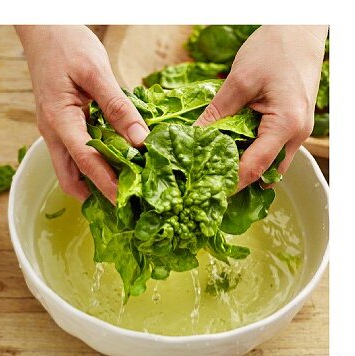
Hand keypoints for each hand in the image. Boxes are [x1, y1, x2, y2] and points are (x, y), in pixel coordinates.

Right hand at [18, 25, 149, 201]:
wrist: (43, 30)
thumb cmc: (67, 45)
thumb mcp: (97, 71)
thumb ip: (118, 106)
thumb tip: (140, 138)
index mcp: (58, 121)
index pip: (85, 161)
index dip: (105, 183)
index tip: (124, 201)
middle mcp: (52, 131)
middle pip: (69, 176)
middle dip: (93, 193)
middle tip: (121, 205)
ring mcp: (54, 129)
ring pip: (70, 166)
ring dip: (92, 180)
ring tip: (122, 187)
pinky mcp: (61, 123)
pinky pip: (75, 150)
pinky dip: (93, 160)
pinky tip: (114, 159)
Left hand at [195, 26, 327, 190]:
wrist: (299, 31)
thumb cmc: (275, 50)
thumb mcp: (238, 82)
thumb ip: (215, 114)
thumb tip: (188, 140)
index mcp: (286, 124)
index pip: (254, 168)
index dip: (228, 184)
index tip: (201, 193)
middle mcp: (296, 134)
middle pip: (263, 173)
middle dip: (234, 183)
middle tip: (202, 188)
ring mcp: (296, 132)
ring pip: (268, 165)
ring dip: (242, 171)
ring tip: (209, 174)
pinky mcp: (290, 127)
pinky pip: (270, 151)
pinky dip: (249, 156)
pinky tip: (225, 156)